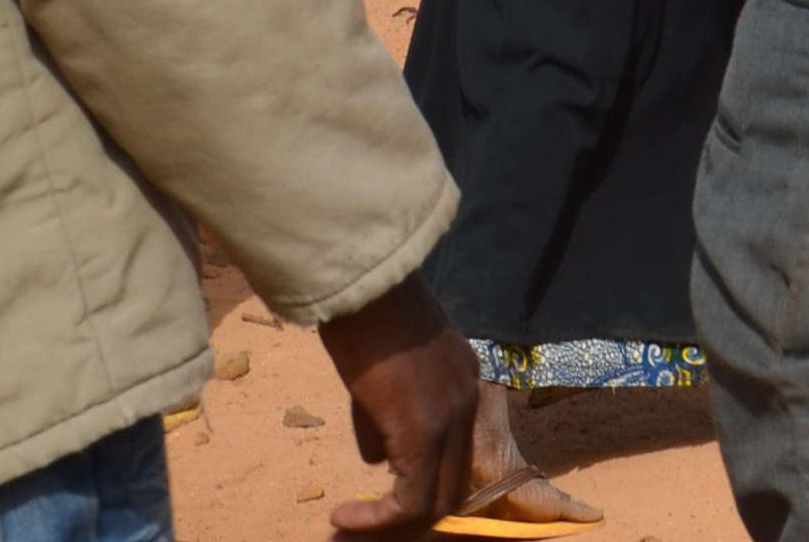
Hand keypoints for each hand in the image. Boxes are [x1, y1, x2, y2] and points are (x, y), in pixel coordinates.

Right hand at [316, 277, 481, 536]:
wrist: (366, 290)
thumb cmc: (364, 317)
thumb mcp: (380, 375)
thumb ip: (385, 420)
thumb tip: (378, 461)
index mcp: (461, 382)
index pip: (454, 453)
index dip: (420, 483)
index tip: (380, 495)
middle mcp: (467, 405)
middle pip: (451, 485)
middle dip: (409, 511)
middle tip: (367, 520)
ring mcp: (452, 420)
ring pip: (435, 499)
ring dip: (392, 520)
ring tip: (350, 522)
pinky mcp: (425, 435)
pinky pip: (411, 499)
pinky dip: (378, 518)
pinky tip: (341, 515)